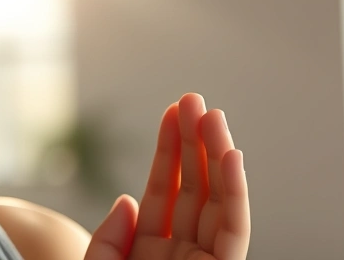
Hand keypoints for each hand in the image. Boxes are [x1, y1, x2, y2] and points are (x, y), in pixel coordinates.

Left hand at [83, 93, 249, 259]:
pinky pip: (235, 231)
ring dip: (218, 155)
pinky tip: (231, 156)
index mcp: (150, 252)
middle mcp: (181, 255)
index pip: (163, 192)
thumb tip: (127, 200)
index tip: (170, 112)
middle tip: (193, 100)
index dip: (167, 151)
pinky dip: (236, 194)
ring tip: (213, 115)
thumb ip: (108, 241)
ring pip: (219, 203)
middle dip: (196, 143)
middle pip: (194, 190)